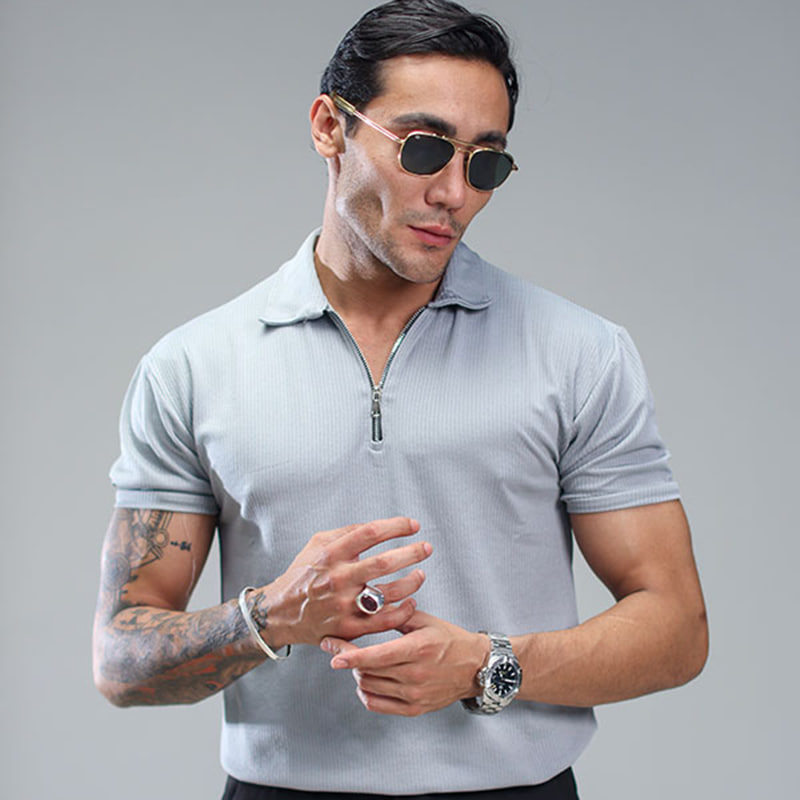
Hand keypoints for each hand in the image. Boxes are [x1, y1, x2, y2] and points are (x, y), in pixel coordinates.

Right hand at [255, 518, 431, 648]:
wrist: (280, 612)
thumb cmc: (303, 574)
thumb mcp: (317, 543)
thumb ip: (347, 533)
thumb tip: (380, 526)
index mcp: (331, 554)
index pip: (369, 533)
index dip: (395, 526)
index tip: (413, 525)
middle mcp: (338, 579)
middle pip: (383, 563)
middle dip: (411, 553)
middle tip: (426, 547)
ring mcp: (343, 605)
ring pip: (388, 593)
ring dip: (411, 583)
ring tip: (420, 575)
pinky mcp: (347, 629)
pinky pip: (383, 622)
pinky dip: (402, 612)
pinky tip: (411, 603)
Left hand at [321, 611, 489, 715]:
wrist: (475, 667)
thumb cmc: (450, 640)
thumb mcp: (425, 621)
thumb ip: (397, 614)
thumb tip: (370, 602)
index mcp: (417, 649)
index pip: (376, 656)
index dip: (350, 655)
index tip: (332, 652)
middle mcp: (415, 675)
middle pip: (368, 672)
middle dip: (350, 660)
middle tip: (342, 648)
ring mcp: (414, 695)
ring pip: (370, 687)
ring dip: (359, 674)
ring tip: (362, 661)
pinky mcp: (414, 709)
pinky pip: (378, 705)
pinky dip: (366, 693)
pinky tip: (368, 680)